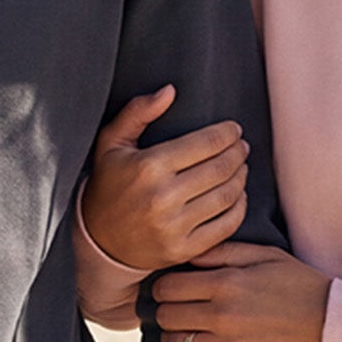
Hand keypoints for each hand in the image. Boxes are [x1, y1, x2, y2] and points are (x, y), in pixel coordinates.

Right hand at [79, 85, 248, 270]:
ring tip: (242, 166)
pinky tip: (238, 195)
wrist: (99, 242)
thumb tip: (170, 91)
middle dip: (237, 153)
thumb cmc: (108, 184)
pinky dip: (239, 208)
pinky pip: (225, 226)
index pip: (204, 144)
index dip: (226, 133)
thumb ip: (139, 112)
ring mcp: (175, 227)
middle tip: (242, 146)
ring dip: (241, 178)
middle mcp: (163, 198)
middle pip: (219, 169)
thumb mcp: (112, 142)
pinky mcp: (184, 250)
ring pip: (226, 197)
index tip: (234, 129)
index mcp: (149, 167)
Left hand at [154, 239, 329, 341]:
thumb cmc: (300, 286)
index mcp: (226, 282)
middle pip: (167, 315)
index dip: (161, 286)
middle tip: (169, 310)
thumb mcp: (264, 255)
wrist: (334, 328)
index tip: (166, 289)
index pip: (169, 286)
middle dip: (163, 311)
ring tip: (177, 332)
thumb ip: (223, 251)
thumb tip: (188, 254)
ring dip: (170, 338)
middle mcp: (223, 315)